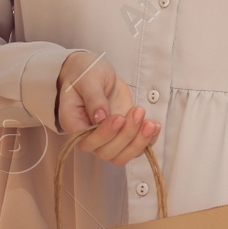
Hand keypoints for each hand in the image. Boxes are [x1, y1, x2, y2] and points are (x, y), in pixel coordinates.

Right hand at [55, 49, 158, 164]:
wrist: (96, 72)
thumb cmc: (86, 72)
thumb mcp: (88, 79)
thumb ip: (93, 98)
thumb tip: (100, 118)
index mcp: (73, 122)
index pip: (86, 141)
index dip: (104, 135)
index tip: (119, 118)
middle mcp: (88, 136)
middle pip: (106, 152)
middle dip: (126, 135)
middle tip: (137, 111)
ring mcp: (107, 138)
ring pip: (122, 156)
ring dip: (138, 142)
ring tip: (150, 123)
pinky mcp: (122, 135)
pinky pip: (135, 149)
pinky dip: (147, 141)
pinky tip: (154, 126)